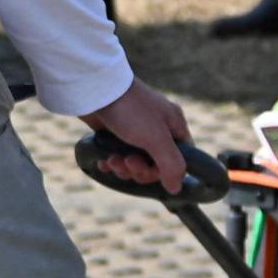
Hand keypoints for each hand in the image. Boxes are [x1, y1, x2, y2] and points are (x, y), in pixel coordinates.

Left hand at [74, 80, 194, 193]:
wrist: (96, 89)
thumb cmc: (131, 110)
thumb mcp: (156, 138)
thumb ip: (171, 164)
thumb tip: (177, 188)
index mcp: (173, 125)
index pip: (181, 158)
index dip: (166, 170)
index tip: (150, 170)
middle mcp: (157, 127)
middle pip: (155, 164)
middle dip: (139, 169)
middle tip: (127, 162)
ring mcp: (136, 130)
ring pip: (135, 162)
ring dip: (123, 167)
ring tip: (112, 161)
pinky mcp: (115, 132)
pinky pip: (118, 156)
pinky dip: (112, 162)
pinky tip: (104, 162)